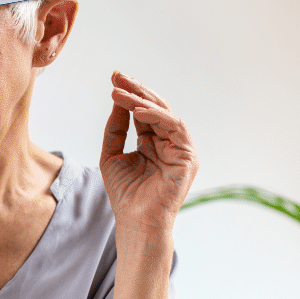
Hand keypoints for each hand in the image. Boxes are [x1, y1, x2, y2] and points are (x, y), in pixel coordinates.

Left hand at [99, 71, 198, 237]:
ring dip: (142, 101)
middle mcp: (168, 142)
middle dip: (136, 91)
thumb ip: (115, 129)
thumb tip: (117, 101)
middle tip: (118, 77)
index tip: (113, 80)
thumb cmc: (125, 194)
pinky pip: (174, 127)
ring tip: (120, 92)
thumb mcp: (111, 155)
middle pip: (155, 108)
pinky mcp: (188, 156)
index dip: (130, 95)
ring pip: (163, 114)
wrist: (136, 221)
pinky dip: (156, 117)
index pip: (143, 112)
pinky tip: (136, 110)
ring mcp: (180, 148)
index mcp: (152, 142)